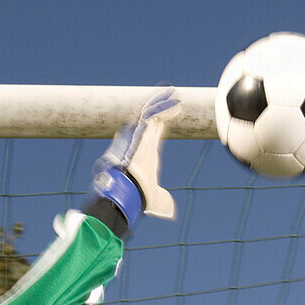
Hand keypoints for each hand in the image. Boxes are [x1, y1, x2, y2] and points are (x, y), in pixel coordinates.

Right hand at [91, 85, 180, 220]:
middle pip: (151, 119)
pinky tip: (174, 102)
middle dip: (160, 106)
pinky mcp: (140, 135)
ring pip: (150, 114)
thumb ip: (164, 202)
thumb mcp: (157, 200)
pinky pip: (151, 116)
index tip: (172, 112)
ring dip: (162, 103)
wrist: (130, 192)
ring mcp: (140, 137)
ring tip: (173, 91)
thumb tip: (171, 212)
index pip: (154, 133)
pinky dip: (162, 108)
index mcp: (147, 153)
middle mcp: (142, 143)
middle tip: (172, 95)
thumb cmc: (139, 197)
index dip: (162, 121)